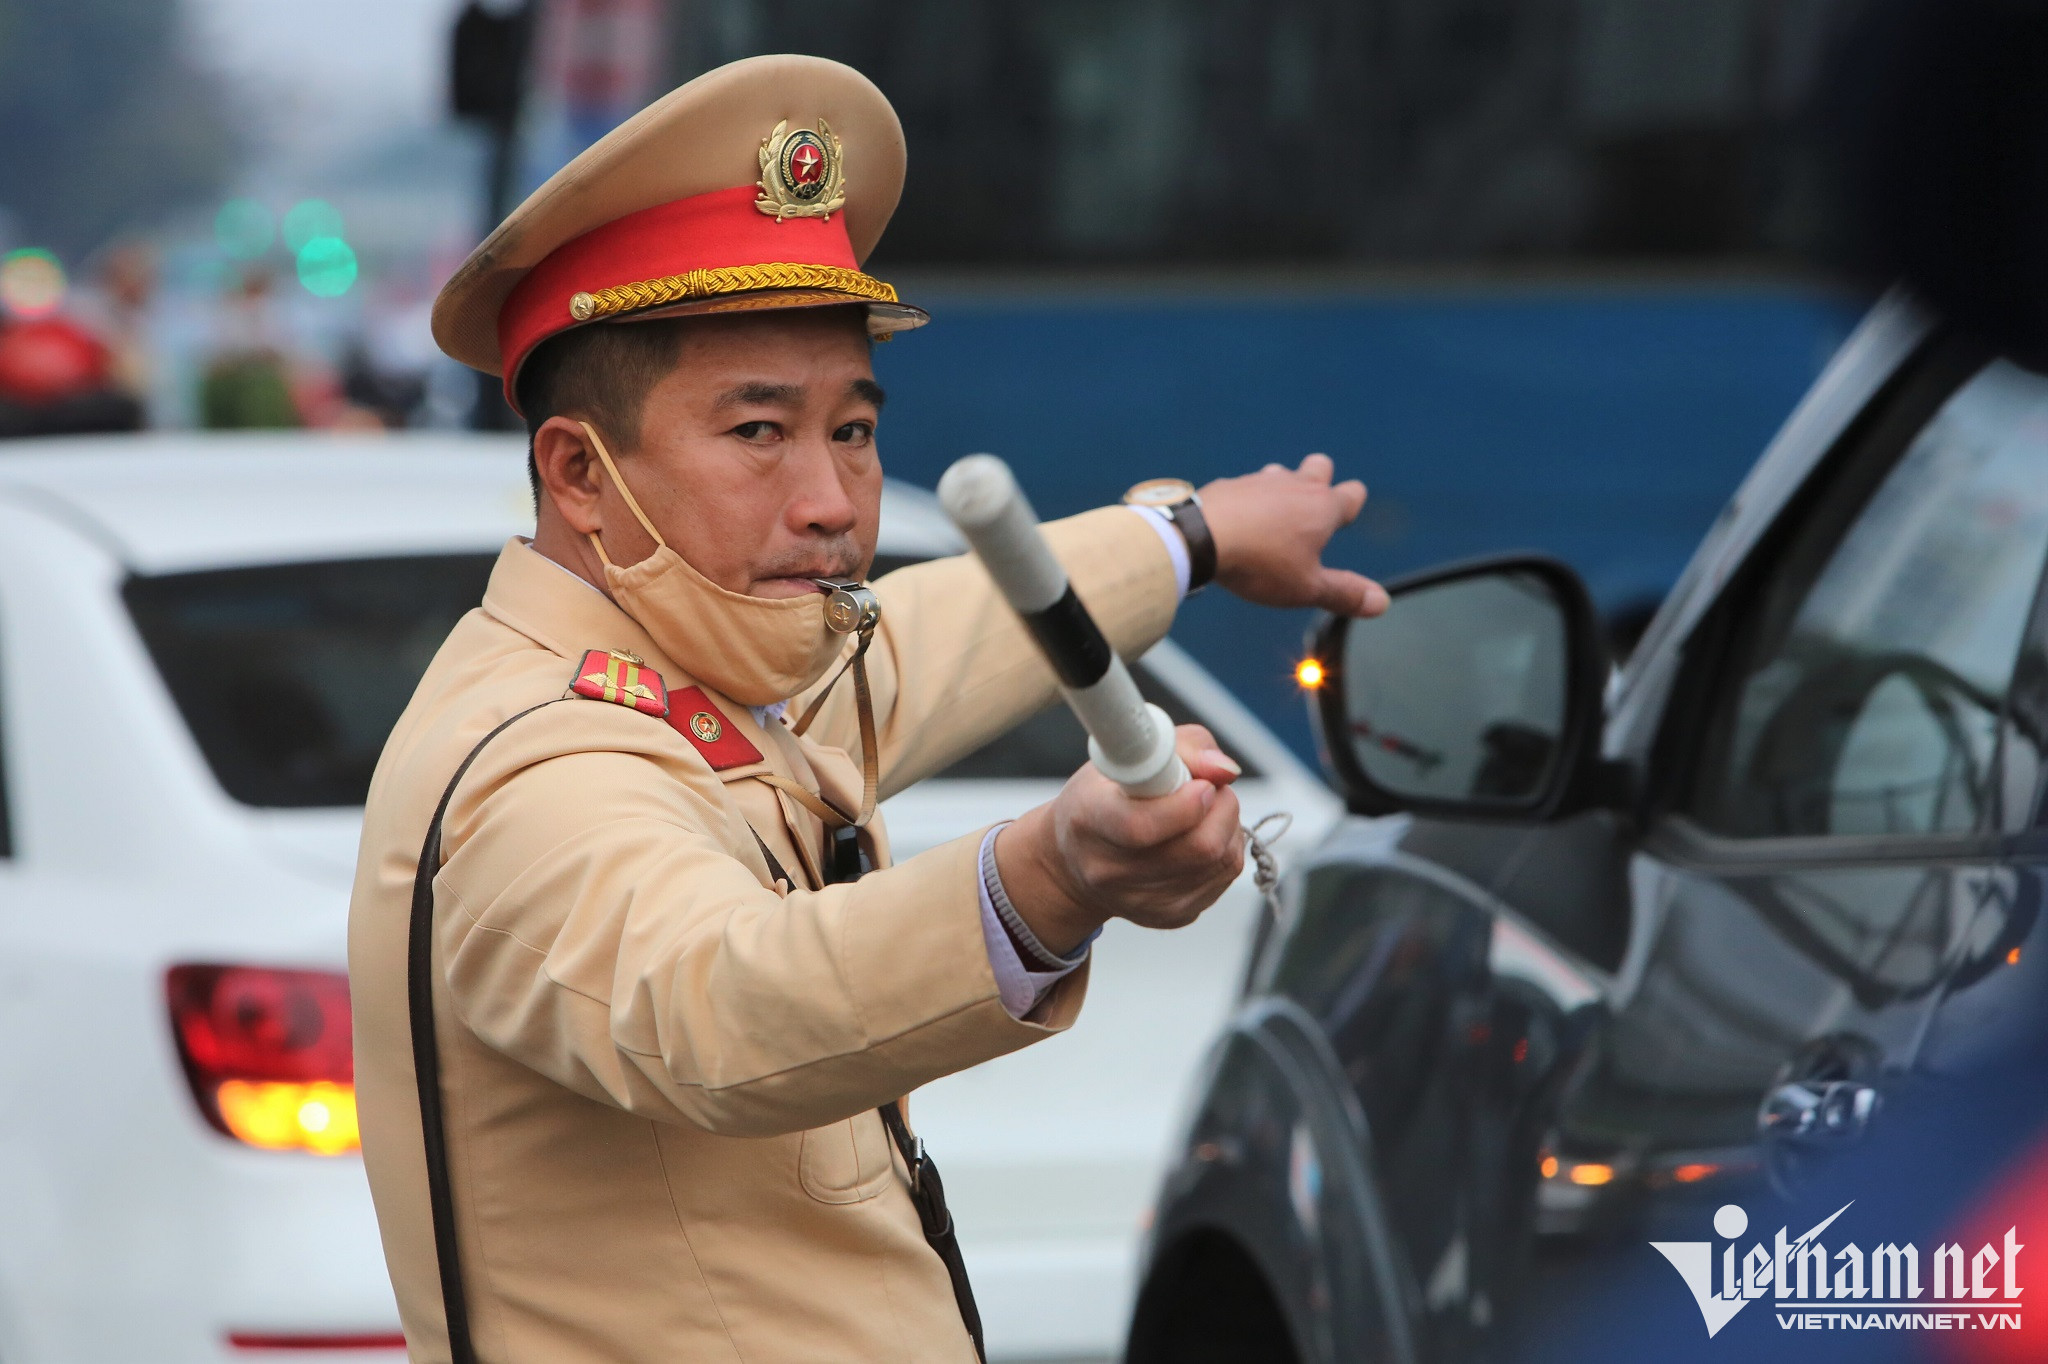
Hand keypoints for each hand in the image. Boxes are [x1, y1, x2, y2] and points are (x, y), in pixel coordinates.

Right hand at [994, 726, 1246, 953]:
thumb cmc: (1103, 797)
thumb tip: (1224, 770)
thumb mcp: (1127, 755)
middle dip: (1222, 807)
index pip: (1140, 826)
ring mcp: (1142, 900)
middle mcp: (1110, 870)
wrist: (1078, 860)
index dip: (1185, 805)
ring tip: (1204, 809)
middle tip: (1210, 788)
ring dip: (1227, 825)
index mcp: (1089, 819)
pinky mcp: (1171, 915)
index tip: (1202, 784)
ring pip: (1221, 860)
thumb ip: (1182, 748)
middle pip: (1198, 848)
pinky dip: (1226, 848)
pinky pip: (1224, 876)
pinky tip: (1201, 835)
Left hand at [1200, 453, 1389, 616]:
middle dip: (1322, 479)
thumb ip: (1344, 594)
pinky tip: (1237, 521)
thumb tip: (1382, 603)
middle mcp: (1295, 485)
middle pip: (1320, 466)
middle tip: (1312, 507)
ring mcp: (1260, 481)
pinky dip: (1247, 500)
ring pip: (1281, 473)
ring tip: (1272, 517)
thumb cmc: (1259, 563)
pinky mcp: (1230, 485)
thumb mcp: (1306, 588)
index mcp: (1322, 507)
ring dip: (1281, 488)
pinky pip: (1245, 487)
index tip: (1345, 518)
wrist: (1200, 537)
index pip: (1353, 494)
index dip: (1352, 505)